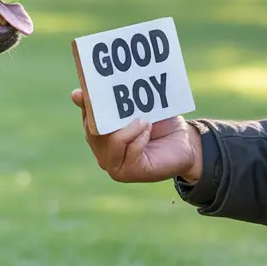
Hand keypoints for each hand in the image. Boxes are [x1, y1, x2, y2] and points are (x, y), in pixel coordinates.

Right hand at [70, 88, 202, 183]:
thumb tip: (81, 93)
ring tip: (145, 120)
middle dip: (106, 114)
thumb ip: (118, 101)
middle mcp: (101, 150)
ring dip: (129, 128)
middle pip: (93, 130)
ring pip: (111, 141)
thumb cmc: (161, 125)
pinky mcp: (127, 173)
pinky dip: (139, 137)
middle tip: (121, 101)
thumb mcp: (140, 108)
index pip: (87, 117)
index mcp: (101, 133)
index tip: (81, 93)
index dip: (85, 104)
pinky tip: (148, 132)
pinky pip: (129, 150)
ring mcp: (112, 164)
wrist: (185, 144)